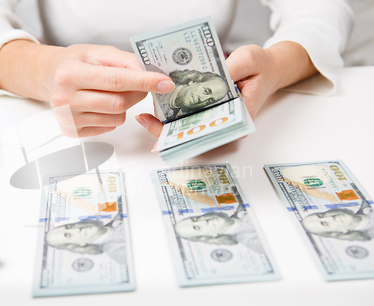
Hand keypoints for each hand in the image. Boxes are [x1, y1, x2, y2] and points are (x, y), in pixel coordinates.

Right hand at [0, 41, 173, 136]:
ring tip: (110, 93)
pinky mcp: (73, 132)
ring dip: (124, 106)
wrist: (49, 77)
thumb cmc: (74, 63)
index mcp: (69, 74)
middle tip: (140, 85)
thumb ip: (123, 60)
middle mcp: (65, 99)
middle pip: (118, 103)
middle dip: (137, 94)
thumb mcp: (96, 52)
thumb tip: (147, 73)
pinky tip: (100, 104)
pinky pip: (108, 127)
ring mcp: (68, 119)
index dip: (144, 81)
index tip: (165, 83)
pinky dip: (112, 116)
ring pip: (116, 118)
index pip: (115, 80)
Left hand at [135, 41, 317, 137]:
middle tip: (145, 121)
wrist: (269, 67)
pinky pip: (187, 113)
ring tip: (144, 115)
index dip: (183, 136)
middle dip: (167, 131)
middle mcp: (223, 122)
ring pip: (186, 126)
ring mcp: (214, 117)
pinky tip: (156, 104)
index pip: (207, 134)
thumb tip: (210, 75)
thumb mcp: (250, 60)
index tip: (165, 135)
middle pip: (192, 134)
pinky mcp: (207, 108)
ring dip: (165, 122)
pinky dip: (172, 110)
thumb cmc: (262, 67)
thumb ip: (232, 67)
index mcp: (237, 119)